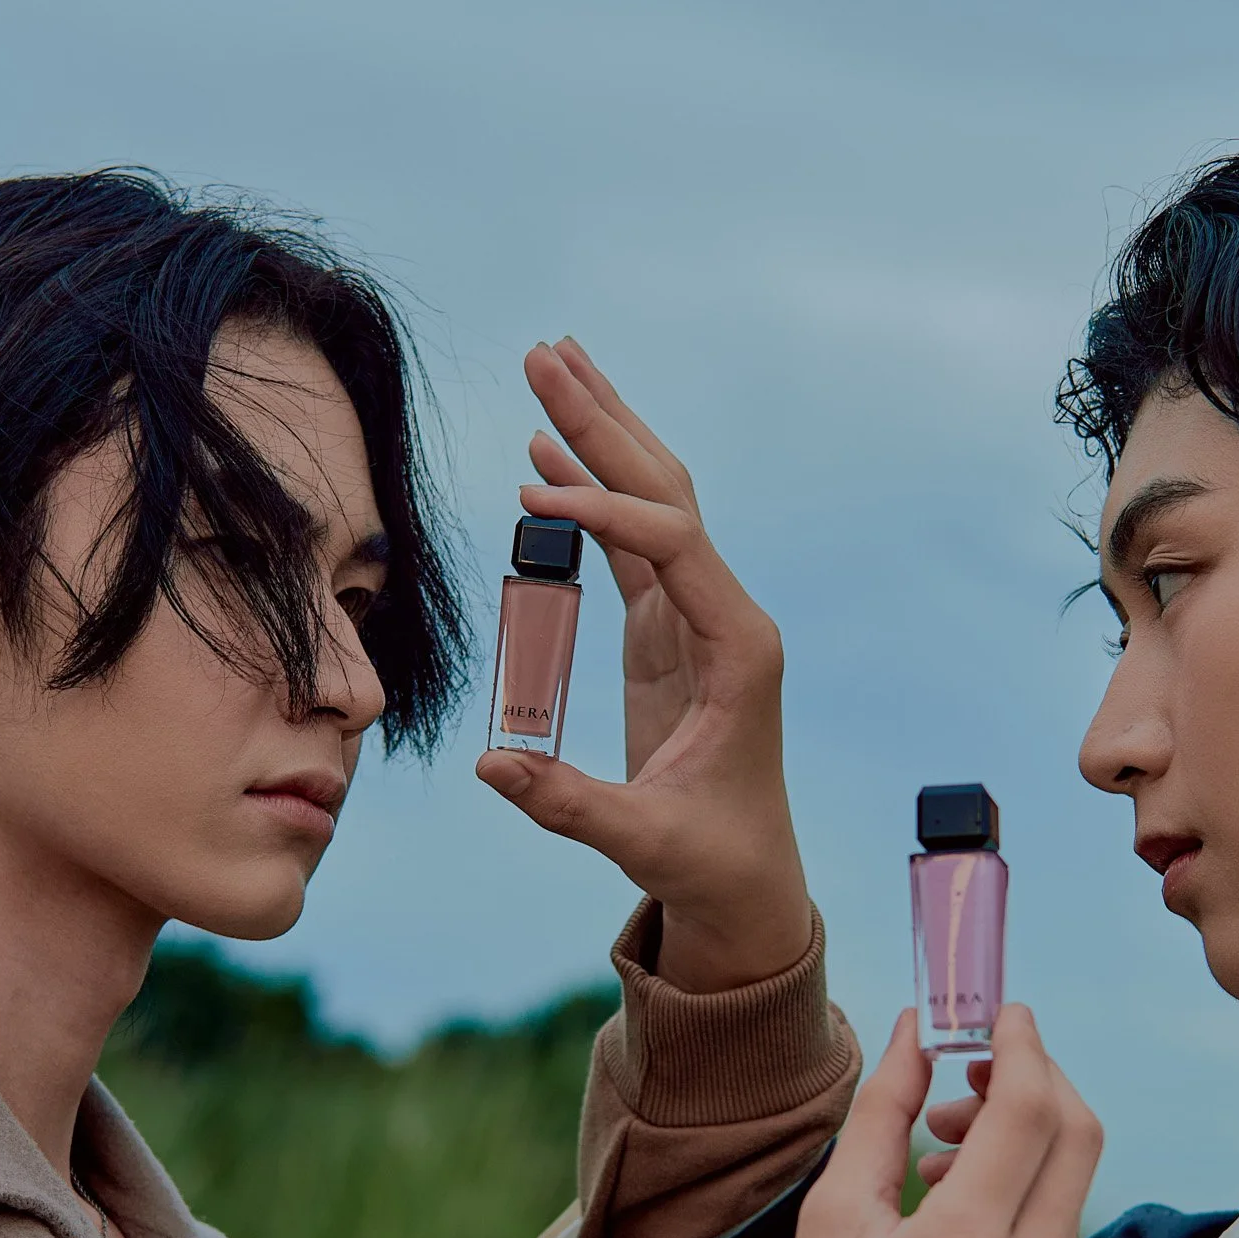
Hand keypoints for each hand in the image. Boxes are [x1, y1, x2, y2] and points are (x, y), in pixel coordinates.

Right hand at [473, 339, 811, 993]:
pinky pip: (629, 542)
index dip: (600, 513)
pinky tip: (545, 452)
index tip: (528, 497)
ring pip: (650, 502)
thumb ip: (566, 803)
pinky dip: (588, 495)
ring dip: (598, 434)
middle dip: (603, 421)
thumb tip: (490, 765)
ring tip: (548, 364)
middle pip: (664, 493)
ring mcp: (697, 618)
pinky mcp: (667, 634)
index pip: (669, 545)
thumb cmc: (709, 862)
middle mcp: (726, 616)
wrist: (748, 885)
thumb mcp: (640, 840)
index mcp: (739, 650)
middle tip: (545, 352)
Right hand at [791, 1008, 1101, 1237]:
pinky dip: (1025, 1188)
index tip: (1001, 1014)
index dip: (1024, 1045)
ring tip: (942, 1145)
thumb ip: (882, 1113)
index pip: (1031, 1111)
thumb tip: (916, 1030)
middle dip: (1035, 1079)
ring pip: (1075, 1181)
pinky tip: (958, 1199)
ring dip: (1028, 1134)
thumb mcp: (834, 1217)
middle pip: (1077, 1134)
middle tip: (973, 1072)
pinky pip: (1060, 1228)